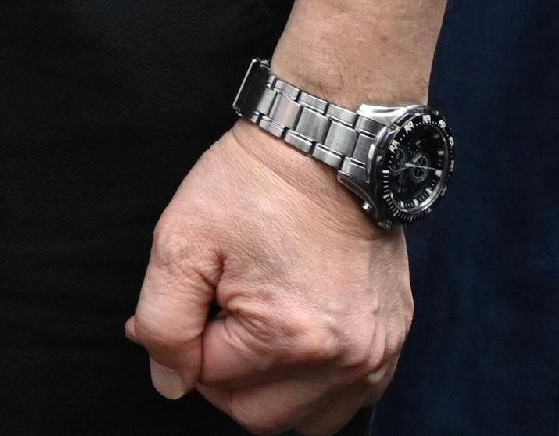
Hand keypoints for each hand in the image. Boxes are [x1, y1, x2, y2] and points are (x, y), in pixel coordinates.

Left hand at [127, 123, 410, 429]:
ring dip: (269, 388)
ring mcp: (377, 354)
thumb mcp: (180, 243)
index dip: (182, 344)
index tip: (188, 300)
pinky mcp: (393, 343)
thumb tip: (170, 383)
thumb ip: (164, 323)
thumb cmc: (251, 188)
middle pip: (258, 415)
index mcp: (290, 337)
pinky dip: (314, 383)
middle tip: (217, 313)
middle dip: (223, 373)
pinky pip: (348, 399)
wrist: (325, 149)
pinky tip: (291, 334)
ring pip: (306, 419)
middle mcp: (345, 359)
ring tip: (253, 326)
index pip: (210, 381)